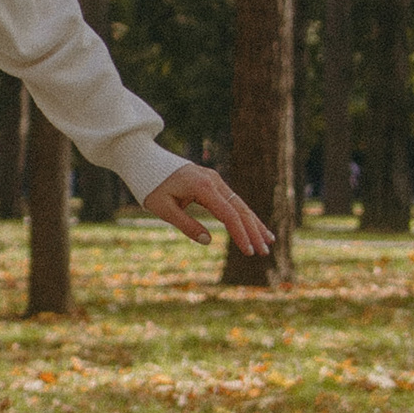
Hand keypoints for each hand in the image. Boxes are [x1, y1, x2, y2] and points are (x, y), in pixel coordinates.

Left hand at [142, 163, 271, 258]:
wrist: (144, 160)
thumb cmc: (151, 186)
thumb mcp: (163, 209)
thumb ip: (186, 225)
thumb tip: (208, 241)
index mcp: (202, 186)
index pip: (228, 214)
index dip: (240, 234)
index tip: (249, 251)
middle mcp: (213, 181)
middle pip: (240, 208)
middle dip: (254, 231)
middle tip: (264, 252)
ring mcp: (215, 180)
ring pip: (240, 204)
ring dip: (254, 224)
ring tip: (268, 242)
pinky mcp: (213, 183)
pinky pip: (232, 201)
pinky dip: (244, 215)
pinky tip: (255, 227)